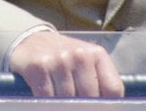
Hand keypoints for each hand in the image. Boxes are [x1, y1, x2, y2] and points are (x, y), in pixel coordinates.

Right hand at [9, 30, 123, 97]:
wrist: (32, 40)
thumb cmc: (65, 57)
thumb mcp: (87, 62)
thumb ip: (100, 82)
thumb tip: (108, 107)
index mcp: (96, 54)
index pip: (113, 89)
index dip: (108, 106)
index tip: (99, 107)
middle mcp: (79, 54)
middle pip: (90, 98)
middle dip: (83, 107)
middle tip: (76, 105)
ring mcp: (59, 60)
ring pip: (68, 101)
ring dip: (64, 105)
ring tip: (61, 101)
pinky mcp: (39, 67)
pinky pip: (48, 98)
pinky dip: (48, 103)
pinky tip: (48, 99)